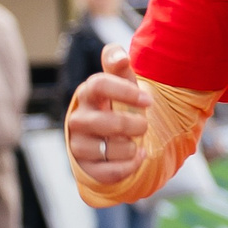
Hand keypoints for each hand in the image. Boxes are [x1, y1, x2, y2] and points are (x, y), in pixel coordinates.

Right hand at [66, 44, 151, 185]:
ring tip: (135, 143)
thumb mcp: (123, 84)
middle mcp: (78, 119)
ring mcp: (79, 144)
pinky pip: (108, 172)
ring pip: (106, 149)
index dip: (125, 92)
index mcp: (88, 94)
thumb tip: (119, 55)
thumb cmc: (119, 105)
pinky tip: (138, 158)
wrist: (114, 137)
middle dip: (131, 125)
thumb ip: (119, 67)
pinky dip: (129, 167)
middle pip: (104, 122)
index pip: (98, 84)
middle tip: (144, 125)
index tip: (148, 101)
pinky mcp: (86, 167)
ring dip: (130, 147)